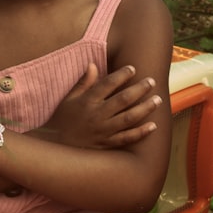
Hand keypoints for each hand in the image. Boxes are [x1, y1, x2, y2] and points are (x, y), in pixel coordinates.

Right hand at [40, 63, 162, 148]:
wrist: (54, 147)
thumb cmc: (61, 120)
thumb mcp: (69, 99)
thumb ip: (83, 82)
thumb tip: (93, 64)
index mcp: (87, 101)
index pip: (107, 84)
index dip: (122, 75)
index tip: (133, 68)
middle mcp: (96, 115)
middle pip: (122, 100)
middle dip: (139, 89)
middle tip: (152, 81)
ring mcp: (102, 131)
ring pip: (128, 118)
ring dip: (145, 109)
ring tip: (157, 100)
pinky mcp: (106, 144)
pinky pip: (126, 138)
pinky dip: (140, 133)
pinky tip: (153, 126)